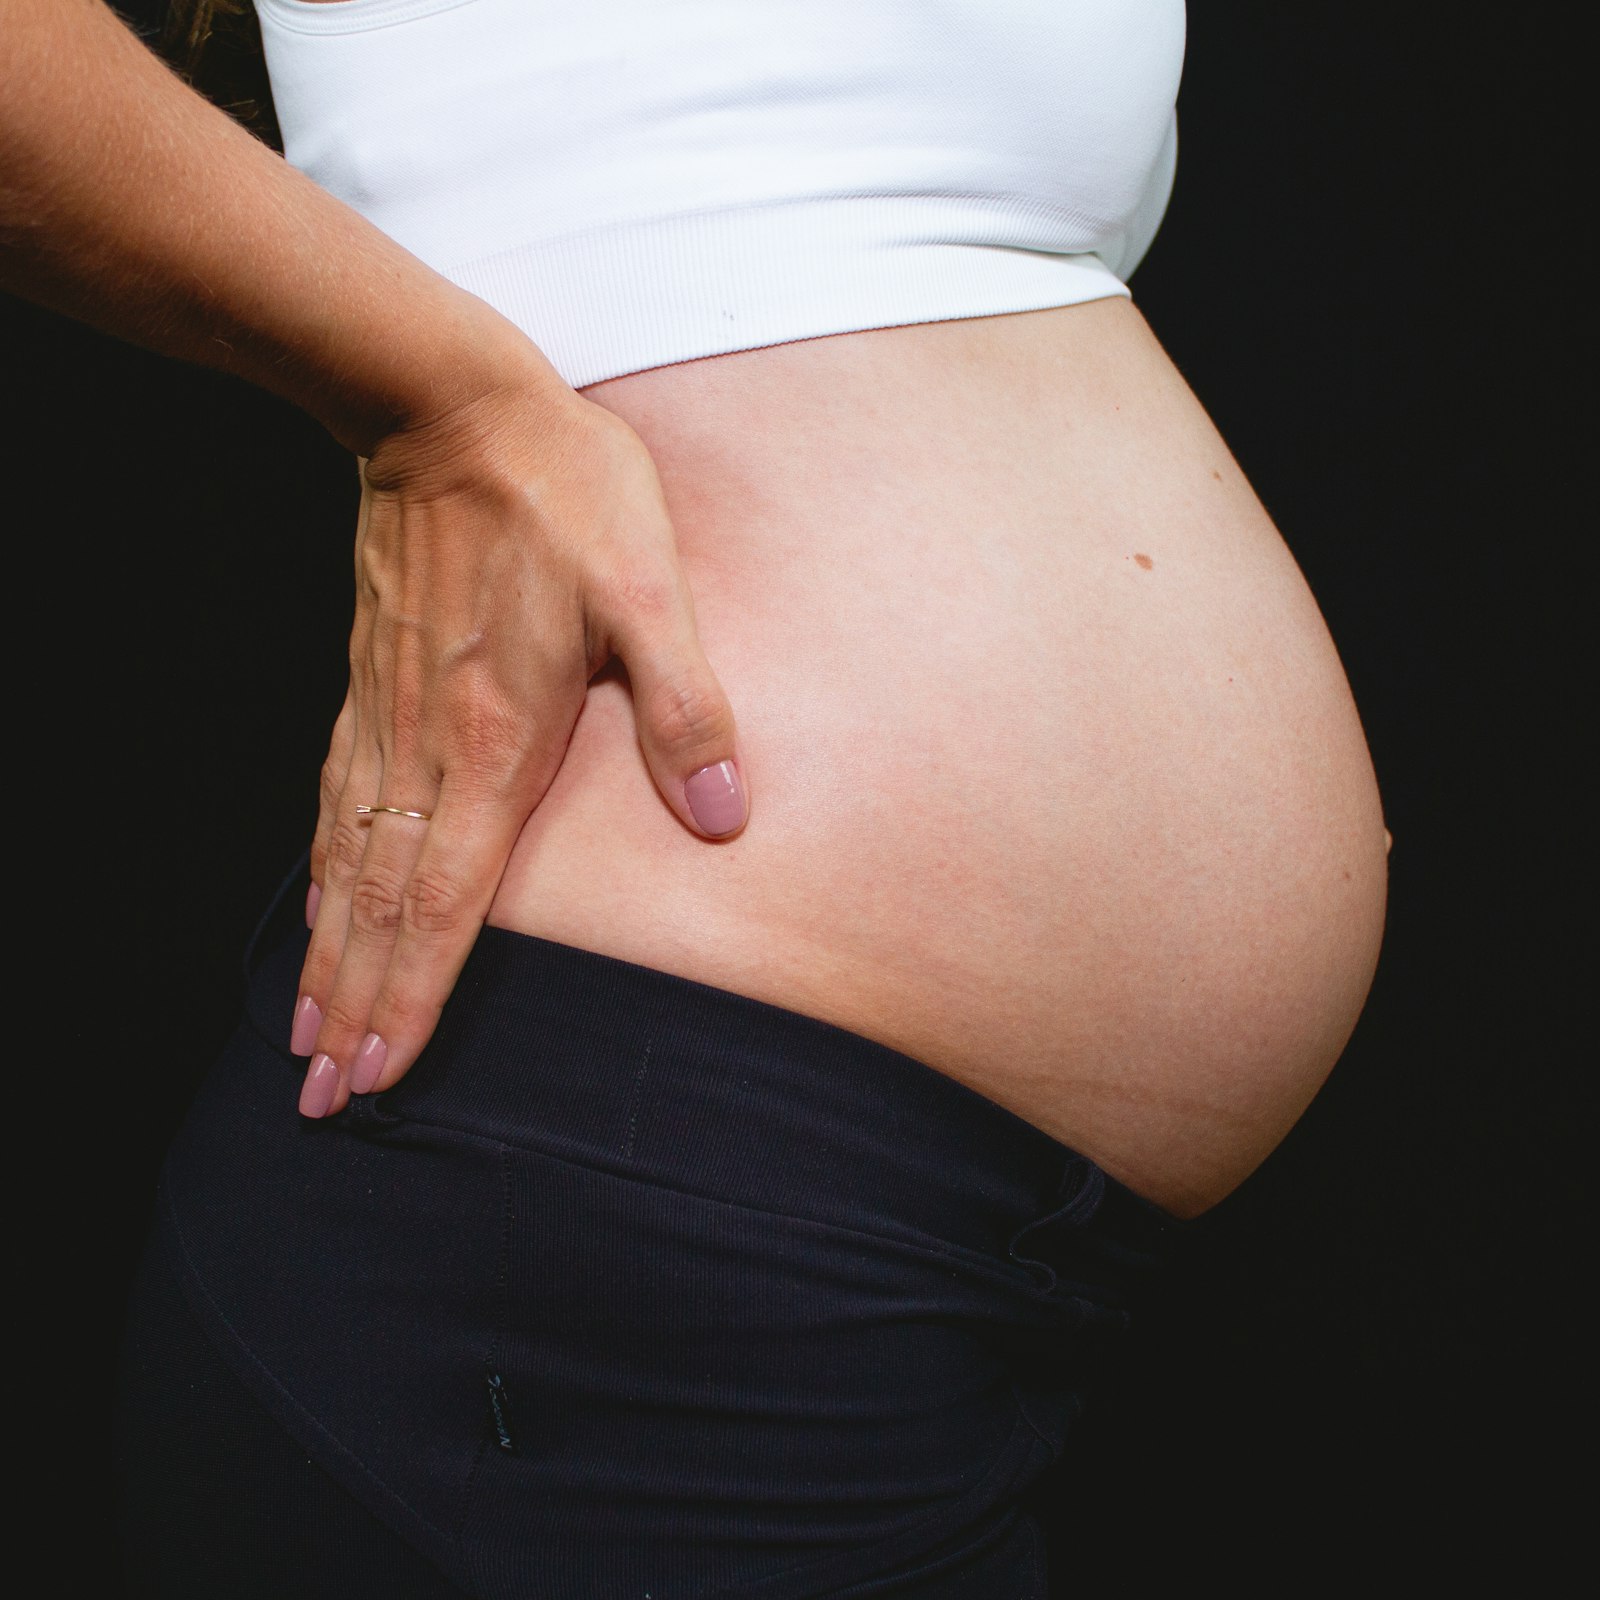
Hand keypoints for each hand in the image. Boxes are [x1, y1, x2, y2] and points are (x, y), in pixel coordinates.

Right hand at [289, 376, 749, 1117]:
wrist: (450, 408)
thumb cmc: (560, 494)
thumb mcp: (651, 588)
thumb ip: (686, 708)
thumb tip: (725, 818)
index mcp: (496, 738)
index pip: (448, 899)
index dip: (415, 993)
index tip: (379, 1072)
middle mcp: (426, 745)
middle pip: (383, 903)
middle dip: (356, 1006)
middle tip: (321, 1098)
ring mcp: (386, 716)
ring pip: (347, 864)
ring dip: (327, 956)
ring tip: (305, 1033)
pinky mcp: (370, 684)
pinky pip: (335, 802)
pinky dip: (321, 873)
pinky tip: (316, 904)